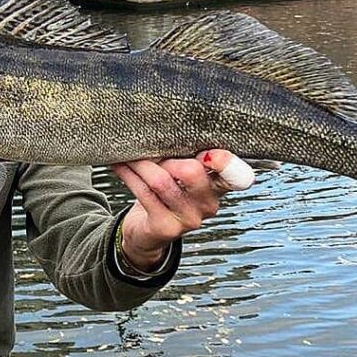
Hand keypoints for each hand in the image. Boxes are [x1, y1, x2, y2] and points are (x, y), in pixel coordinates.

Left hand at [111, 150, 253, 271]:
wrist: (149, 232)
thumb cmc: (169, 192)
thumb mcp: (184, 174)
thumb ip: (186, 155)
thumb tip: (163, 124)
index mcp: (219, 186)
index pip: (237, 175)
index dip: (225, 162)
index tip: (205, 151)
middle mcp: (209, 204)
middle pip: (191, 171)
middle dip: (165, 155)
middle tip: (149, 148)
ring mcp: (188, 219)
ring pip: (161, 181)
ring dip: (139, 162)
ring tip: (126, 151)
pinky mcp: (166, 227)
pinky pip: (144, 193)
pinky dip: (128, 174)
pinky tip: (119, 164)